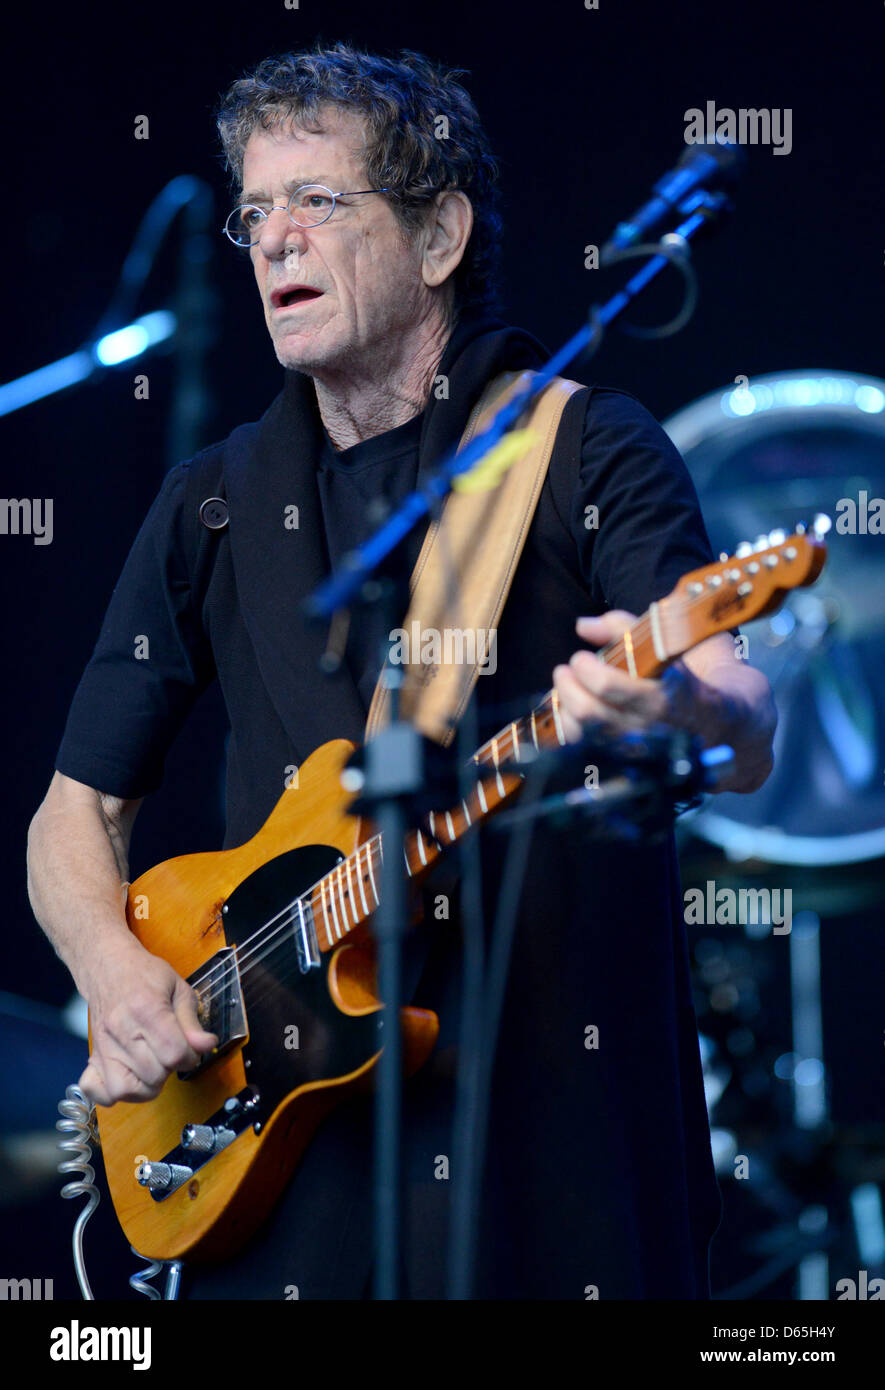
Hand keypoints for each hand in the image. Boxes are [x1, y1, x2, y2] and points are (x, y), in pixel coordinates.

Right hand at [79, 936, 217, 1105]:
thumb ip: (191, 1021)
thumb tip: (206, 1045)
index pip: (173, 1053)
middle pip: (153, 1074)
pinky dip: (113, 1093)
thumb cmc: (145, 976)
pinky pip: (97, 1091)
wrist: (108, 967)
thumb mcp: (178, 988)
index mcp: (147, 1009)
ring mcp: (103, 1045)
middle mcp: (121, 1030)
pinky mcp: (93, 1056)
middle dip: (170, 1069)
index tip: (190, 1049)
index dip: (190, 1057)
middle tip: (170, 1052)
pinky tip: (129, 1077)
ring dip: (146, 1085)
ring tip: (153, 1067)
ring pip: (125, 1090)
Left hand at [552, 610, 692, 742]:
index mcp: (653, 697)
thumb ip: (618, 627)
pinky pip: (572, 742)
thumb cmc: (664, 672)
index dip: (585, 668)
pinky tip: (565, 705)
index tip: (582, 657)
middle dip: (568, 686)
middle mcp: (637, 725)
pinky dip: (562, 722)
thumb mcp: (652, 643)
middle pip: (586, 710)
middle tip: (565, 670)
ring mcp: (622, 744)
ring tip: (566, 686)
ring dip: (563, 704)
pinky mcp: (608, 752)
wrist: (691, 714)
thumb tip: (583, 626)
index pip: (606, 686)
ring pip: (576, 729)